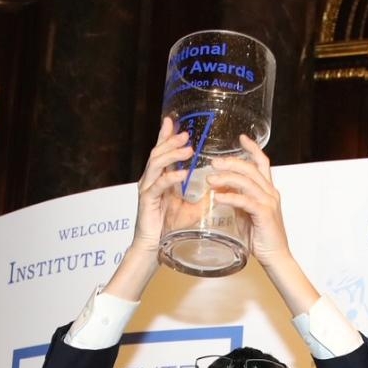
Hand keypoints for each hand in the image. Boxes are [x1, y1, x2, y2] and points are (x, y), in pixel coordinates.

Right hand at [127, 116, 195, 260]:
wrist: (153, 246)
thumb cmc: (168, 227)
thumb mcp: (190, 209)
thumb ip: (202, 197)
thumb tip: (221, 190)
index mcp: (159, 178)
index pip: (161, 152)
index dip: (165, 136)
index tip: (173, 121)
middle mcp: (150, 179)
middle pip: (157, 152)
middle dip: (170, 141)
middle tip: (185, 134)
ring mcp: (147, 189)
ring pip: (156, 164)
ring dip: (172, 154)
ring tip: (187, 149)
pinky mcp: (147, 201)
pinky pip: (158, 185)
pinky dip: (170, 178)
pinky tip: (182, 173)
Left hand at [203, 137, 319, 313]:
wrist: (275, 256)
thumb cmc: (261, 237)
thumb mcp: (246, 214)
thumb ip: (237, 200)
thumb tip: (221, 190)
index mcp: (268, 190)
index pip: (262, 162)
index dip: (252, 148)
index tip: (241, 137)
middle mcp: (270, 192)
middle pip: (250, 168)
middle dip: (230, 162)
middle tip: (213, 162)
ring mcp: (268, 202)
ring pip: (246, 182)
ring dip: (226, 178)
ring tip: (209, 180)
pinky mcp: (264, 214)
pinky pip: (244, 201)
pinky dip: (229, 197)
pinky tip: (217, 198)